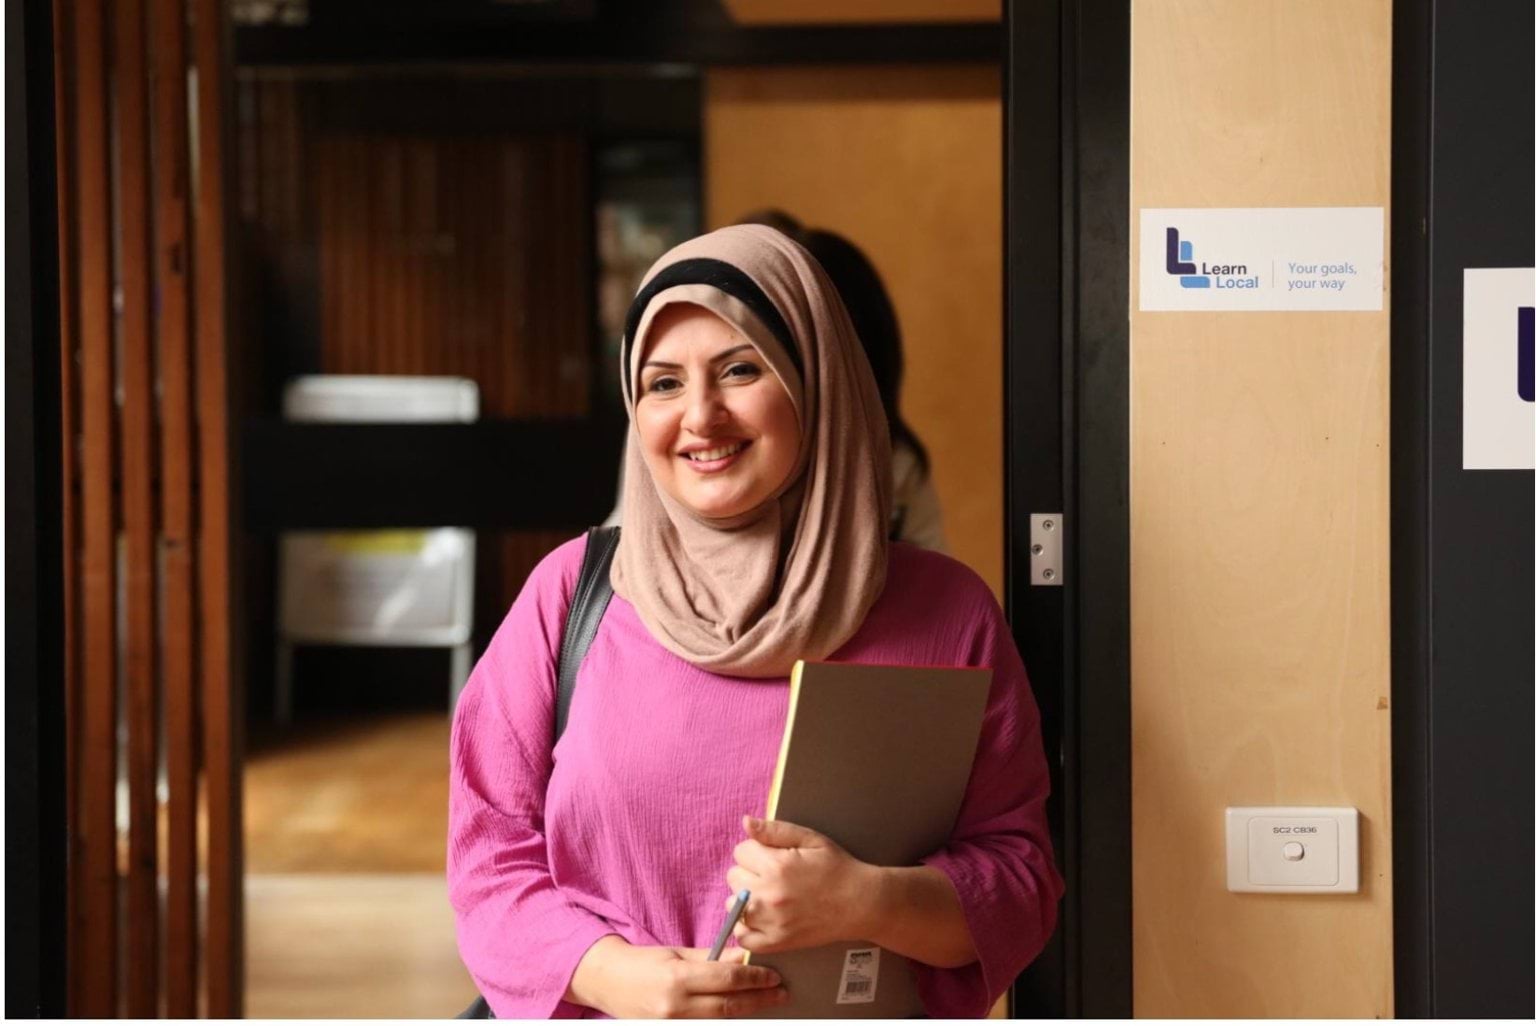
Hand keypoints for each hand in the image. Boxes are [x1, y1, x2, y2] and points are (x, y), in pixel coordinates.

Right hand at [566, 936, 788, 1017]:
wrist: (607, 982)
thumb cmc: (642, 963)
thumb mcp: (676, 953)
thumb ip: (710, 957)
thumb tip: (742, 958)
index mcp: (677, 979)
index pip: (726, 980)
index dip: (754, 978)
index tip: (773, 976)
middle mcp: (675, 1006)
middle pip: (729, 1005)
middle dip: (759, 999)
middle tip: (780, 992)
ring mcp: (672, 1024)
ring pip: (720, 1020)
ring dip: (746, 1011)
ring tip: (767, 1002)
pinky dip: (724, 1019)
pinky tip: (740, 1012)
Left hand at [725, 815, 877, 953]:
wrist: (861, 903)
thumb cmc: (837, 867)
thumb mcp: (810, 839)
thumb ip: (775, 830)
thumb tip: (745, 823)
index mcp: (777, 865)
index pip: (741, 851)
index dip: (756, 850)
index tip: (772, 856)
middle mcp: (769, 894)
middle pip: (734, 876)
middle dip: (750, 872)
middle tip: (773, 875)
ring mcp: (771, 922)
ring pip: (732, 904)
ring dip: (745, 898)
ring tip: (769, 896)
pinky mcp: (776, 943)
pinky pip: (742, 937)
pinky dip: (745, 928)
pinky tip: (760, 918)